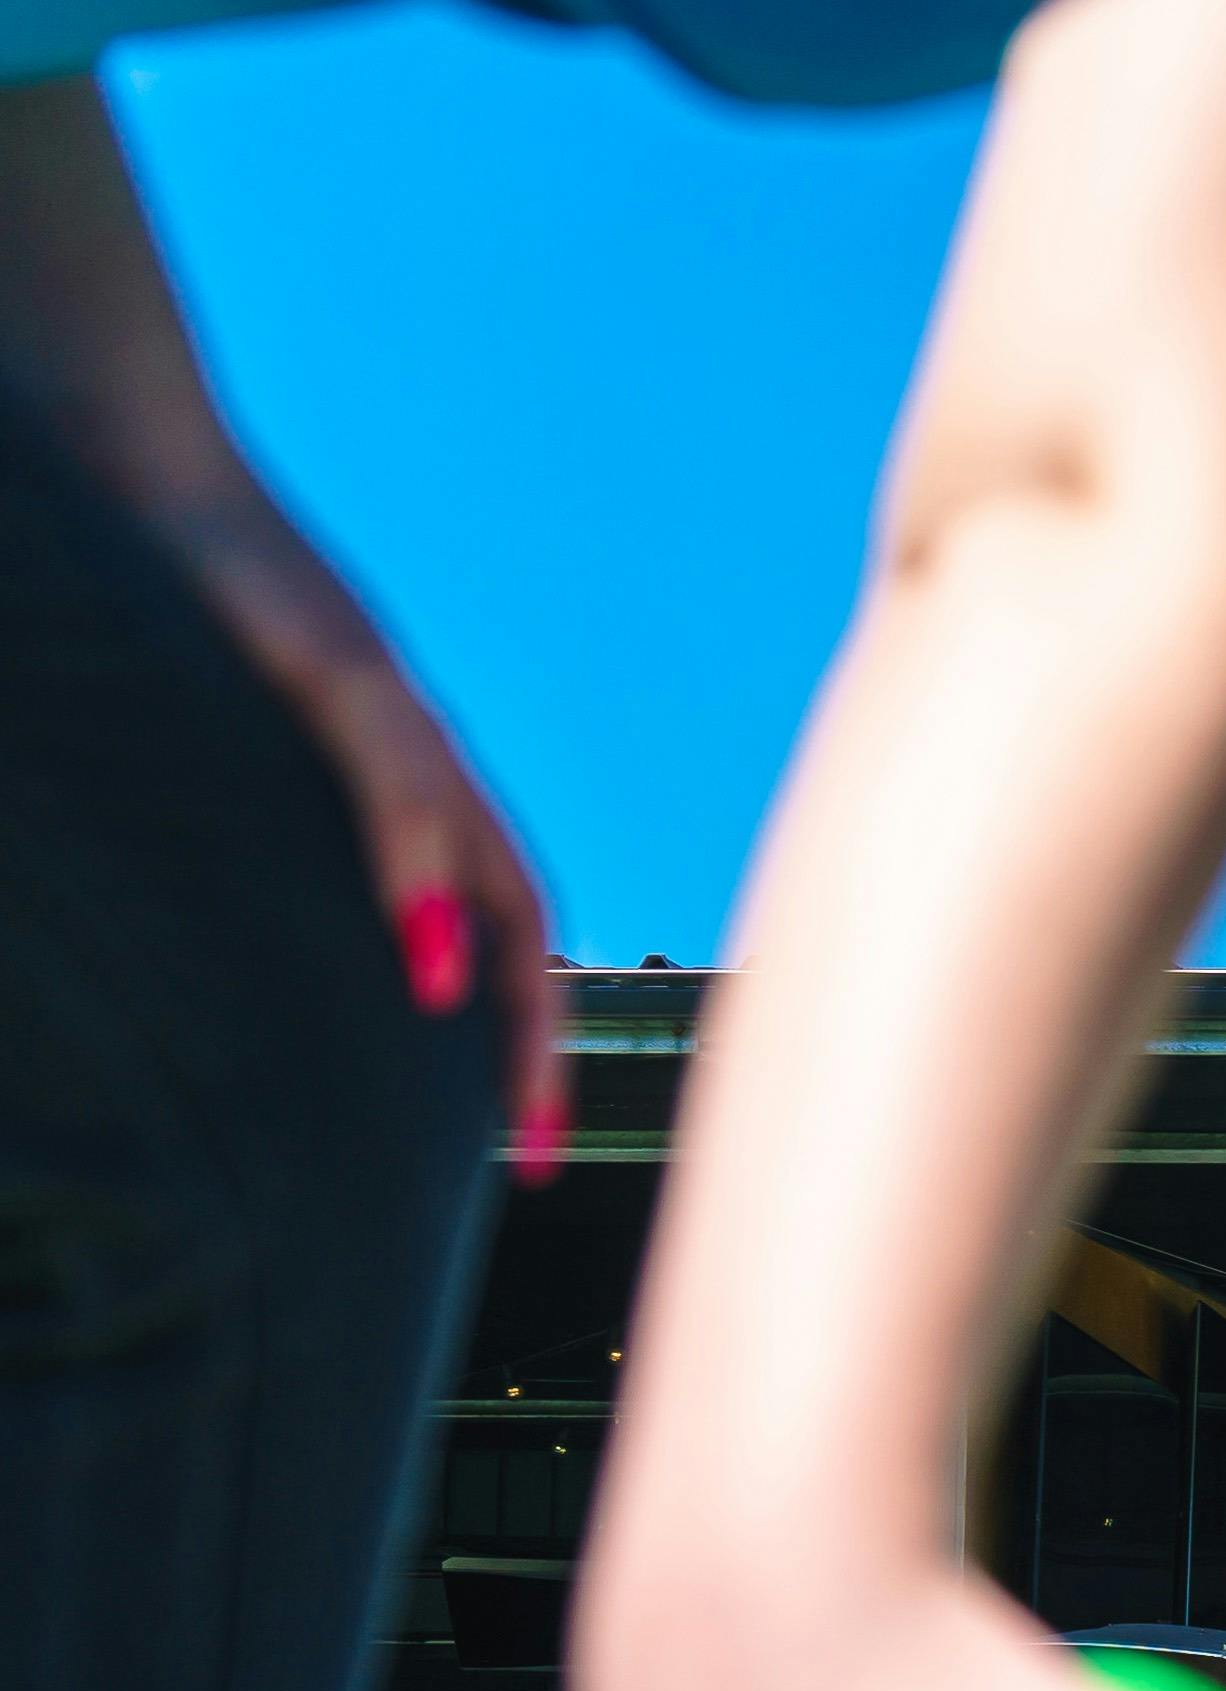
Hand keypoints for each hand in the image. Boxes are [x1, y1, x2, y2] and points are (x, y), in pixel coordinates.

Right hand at [0, 87, 568, 1171]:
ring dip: (506, 977)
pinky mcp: (327, 651)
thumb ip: (237, 814)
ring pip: (482, 855)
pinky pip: (392, 773)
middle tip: (536, 1151)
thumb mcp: (198, 726)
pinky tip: (428, 955)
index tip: (514, 1131)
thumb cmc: (139, 584)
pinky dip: (417, 865)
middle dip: (536, 1033)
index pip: (488, 909)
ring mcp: (378, 694)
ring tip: (508, 1084)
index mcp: (384, 762)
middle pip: (518, 904)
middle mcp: (410, 737)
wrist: (120, 436)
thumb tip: (214, 924)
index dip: (514, 1018)